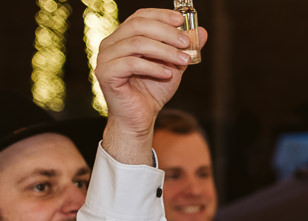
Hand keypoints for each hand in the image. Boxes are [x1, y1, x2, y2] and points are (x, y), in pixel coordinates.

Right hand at [95, 8, 207, 163]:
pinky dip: (153, 67)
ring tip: (184, 60)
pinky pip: (131, 64)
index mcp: (124, 37)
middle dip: (166, 32)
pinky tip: (167, 74)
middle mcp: (111, 43)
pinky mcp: (105, 73)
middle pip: (138, 25)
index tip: (182, 20)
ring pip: (137, 43)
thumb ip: (183, 49)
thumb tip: (202, 31)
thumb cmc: (153, 91)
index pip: (140, 16)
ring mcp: (106, 57)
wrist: (140, 119)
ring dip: (164, 51)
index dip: (161, 15)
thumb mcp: (173, 66)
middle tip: (186, 42)